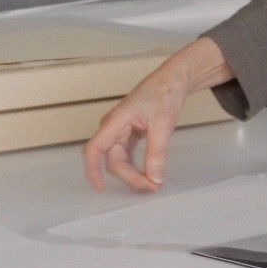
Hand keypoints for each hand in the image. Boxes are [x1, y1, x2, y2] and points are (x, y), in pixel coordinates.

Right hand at [82, 36, 232, 192]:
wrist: (174, 79)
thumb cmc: (165, 93)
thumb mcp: (163, 123)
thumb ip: (157, 152)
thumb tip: (154, 178)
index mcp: (115, 121)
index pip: (94, 150)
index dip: (92, 171)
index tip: (99, 188)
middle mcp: (113, 127)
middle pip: (112, 160)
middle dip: (130, 177)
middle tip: (152, 187)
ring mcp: (121, 131)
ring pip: (120, 160)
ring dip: (133, 174)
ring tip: (152, 184)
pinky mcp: (130, 134)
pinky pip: (128, 155)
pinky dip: (137, 166)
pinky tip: (148, 173)